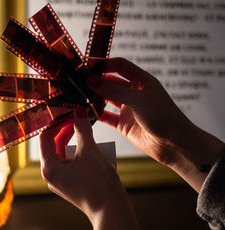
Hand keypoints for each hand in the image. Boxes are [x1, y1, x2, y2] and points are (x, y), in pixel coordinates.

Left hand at [39, 106, 150, 229]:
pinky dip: (79, 152)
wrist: (112, 211)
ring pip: (63, 154)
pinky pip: (71, 163)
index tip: (66, 111)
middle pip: (54, 145)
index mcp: (48, 167)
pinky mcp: (71, 184)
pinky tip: (92, 146)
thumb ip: (82, 129)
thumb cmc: (99, 185)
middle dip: (66, 130)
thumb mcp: (90, 152)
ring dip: (74, 141)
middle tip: (77, 116)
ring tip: (86, 129)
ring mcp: (60, 181)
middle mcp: (51, 175)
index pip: (45, 137)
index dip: (55, 122)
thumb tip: (78, 112)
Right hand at [89, 57, 224, 190]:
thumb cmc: (164, 117)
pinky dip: (96, 114)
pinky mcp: (123, 124)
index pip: (119, 65)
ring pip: (106, 99)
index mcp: (141, 81)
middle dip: (95, 80)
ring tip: (78, 94)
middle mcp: (134, 92)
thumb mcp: (138, 99)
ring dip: (94, 97)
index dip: (104, 63)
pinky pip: (106, 117)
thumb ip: (113, 90)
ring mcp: (128, 108)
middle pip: (110, 81)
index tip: (87, 65)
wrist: (174, 144)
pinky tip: (85, 112)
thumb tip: (91, 80)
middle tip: (78, 80)